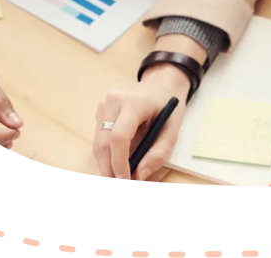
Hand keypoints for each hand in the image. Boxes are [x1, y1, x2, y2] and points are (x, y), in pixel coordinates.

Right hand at [93, 64, 190, 180]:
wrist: (160, 85)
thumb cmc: (167, 108)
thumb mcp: (172, 131)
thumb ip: (158, 154)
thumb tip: (139, 176)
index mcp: (135, 102)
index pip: (119, 136)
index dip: (119, 163)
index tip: (125, 181)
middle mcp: (114, 101)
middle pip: (103, 143)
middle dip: (109, 169)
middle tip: (122, 183)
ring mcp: (104, 104)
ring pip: (98, 144)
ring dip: (107, 165)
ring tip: (121, 175)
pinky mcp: (100, 111)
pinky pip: (99, 139)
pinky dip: (107, 155)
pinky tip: (119, 160)